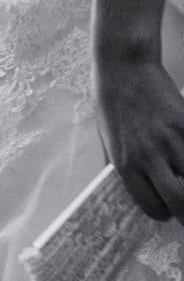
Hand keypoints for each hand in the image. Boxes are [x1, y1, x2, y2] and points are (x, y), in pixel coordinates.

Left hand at [95, 55, 183, 222]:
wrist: (124, 67)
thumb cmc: (111, 101)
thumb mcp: (105, 137)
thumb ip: (116, 164)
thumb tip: (124, 187)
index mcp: (125, 163)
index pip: (152, 206)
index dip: (162, 213)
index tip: (165, 210)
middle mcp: (150, 156)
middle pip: (181, 202)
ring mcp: (173, 140)